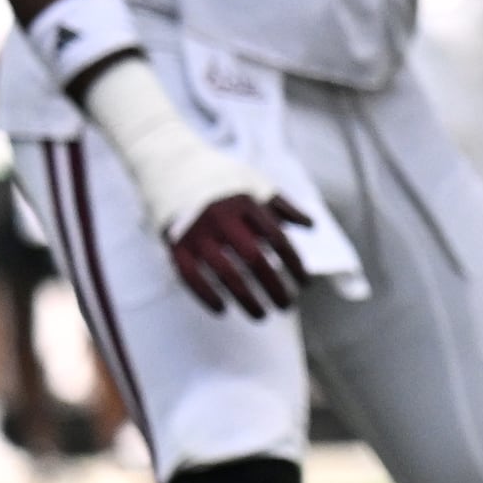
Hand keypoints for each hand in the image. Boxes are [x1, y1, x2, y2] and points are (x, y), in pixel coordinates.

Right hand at [167, 191, 312, 318]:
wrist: (172, 167)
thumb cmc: (222, 181)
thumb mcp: (254, 185)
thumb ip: (282, 206)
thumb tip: (310, 226)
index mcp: (246, 204)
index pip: (278, 240)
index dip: (295, 265)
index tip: (305, 284)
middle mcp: (222, 218)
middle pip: (255, 260)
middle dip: (275, 287)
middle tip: (287, 306)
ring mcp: (197, 232)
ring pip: (226, 274)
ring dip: (247, 299)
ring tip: (262, 315)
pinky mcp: (175, 244)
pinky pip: (191, 277)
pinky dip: (206, 296)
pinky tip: (222, 310)